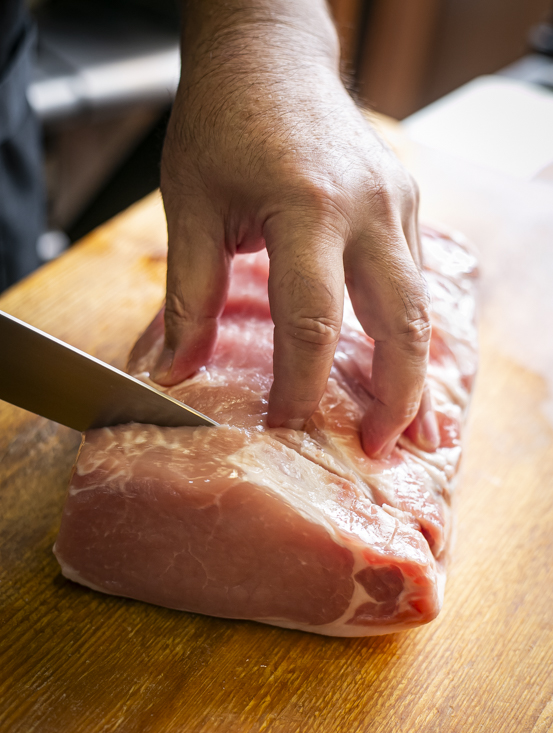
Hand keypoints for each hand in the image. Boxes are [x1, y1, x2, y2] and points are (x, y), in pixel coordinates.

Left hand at [150, 0, 437, 456]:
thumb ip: (189, 296)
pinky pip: (415, 279)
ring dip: (415, 371)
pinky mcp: (405, 203)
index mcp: (309, 208)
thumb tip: (174, 370)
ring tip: (408, 427)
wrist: (269, 55)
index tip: (286, 428)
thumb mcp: (192, 206)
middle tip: (380, 449)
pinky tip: (400, 364)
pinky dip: (409, 330)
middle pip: (401, 324)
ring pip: (421, 306)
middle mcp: (370, 209)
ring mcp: (398, 204)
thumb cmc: (223, 121)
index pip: (312, 322)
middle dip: (395, 396)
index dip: (301, 386)